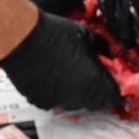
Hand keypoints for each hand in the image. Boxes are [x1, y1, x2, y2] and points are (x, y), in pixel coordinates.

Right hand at [0, 12, 121, 110]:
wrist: (23, 40)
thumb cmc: (55, 34)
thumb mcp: (87, 35)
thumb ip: (102, 47)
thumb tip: (108, 53)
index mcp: (95, 81)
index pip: (114, 96)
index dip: (114, 89)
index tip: (110, 83)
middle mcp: (80, 97)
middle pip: (95, 103)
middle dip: (96, 92)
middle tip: (89, 76)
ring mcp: (59, 102)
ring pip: (74, 104)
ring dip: (76, 93)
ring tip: (67, 74)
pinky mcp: (41, 103)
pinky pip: (54, 102)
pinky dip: (56, 93)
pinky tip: (50, 76)